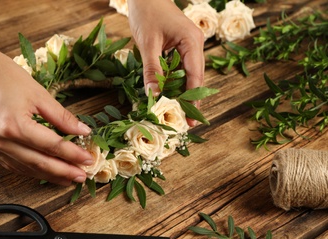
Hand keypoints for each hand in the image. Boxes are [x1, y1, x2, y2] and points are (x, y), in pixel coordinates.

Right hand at [0, 1, 93, 185]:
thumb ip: (62, 117)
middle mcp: (0, 140)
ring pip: (26, 168)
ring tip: (68, 178)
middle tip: (82, 177)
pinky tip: (45, 172)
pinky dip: (31, 170)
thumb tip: (84, 131)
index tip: (89, 160)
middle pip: (39, 162)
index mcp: (14, 124)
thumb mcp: (39, 94)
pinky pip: (13, 165)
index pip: (52, 146)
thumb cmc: (6, 76)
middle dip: (64, 172)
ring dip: (49, 175)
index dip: (73, 154)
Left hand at [128, 0, 204, 125]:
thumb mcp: (147, 44)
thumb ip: (152, 71)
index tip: (190, 119)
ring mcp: (189, 46)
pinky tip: (168, 96)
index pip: (195, 76)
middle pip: (195, 78)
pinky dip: (174, 83)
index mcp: (192, 42)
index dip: (192, 99)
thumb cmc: (147, 12)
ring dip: (181, 93)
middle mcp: (195, 45)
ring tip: (176, 113)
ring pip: (187, 75)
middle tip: (185, 123)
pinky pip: (180, 69)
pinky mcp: (180, 47)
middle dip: (189, 100)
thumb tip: (154, 97)